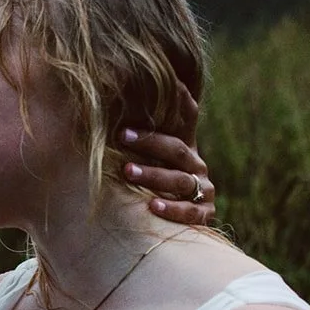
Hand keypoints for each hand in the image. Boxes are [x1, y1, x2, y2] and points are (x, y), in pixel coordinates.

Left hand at [121, 84, 215, 224]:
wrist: (177, 221)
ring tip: (127, 171)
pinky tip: (152, 206)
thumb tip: (106, 93)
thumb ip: (136, 132)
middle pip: (176, 149)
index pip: (188, 117)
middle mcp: (196, 165)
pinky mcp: (204, 214)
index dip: (178, 100)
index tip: (160, 87)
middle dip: (149, 142)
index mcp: (185, 146)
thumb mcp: (146, 157)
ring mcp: (203, 190)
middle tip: (122, 135)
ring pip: (180, 180)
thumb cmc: (151, 185)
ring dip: (153, 175)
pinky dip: (172, 209)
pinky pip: (189, 212)